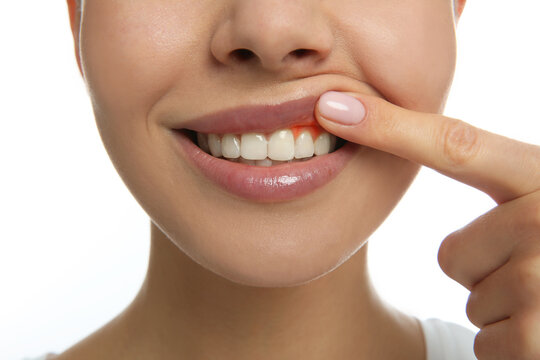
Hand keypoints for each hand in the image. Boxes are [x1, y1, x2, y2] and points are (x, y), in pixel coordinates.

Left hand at [315, 91, 539, 358]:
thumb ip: (512, 191)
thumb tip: (442, 194)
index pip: (456, 145)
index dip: (390, 126)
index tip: (333, 107)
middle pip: (454, 252)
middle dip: (488, 270)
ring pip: (472, 295)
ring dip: (506, 306)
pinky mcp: (539, 340)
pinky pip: (486, 339)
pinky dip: (515, 345)